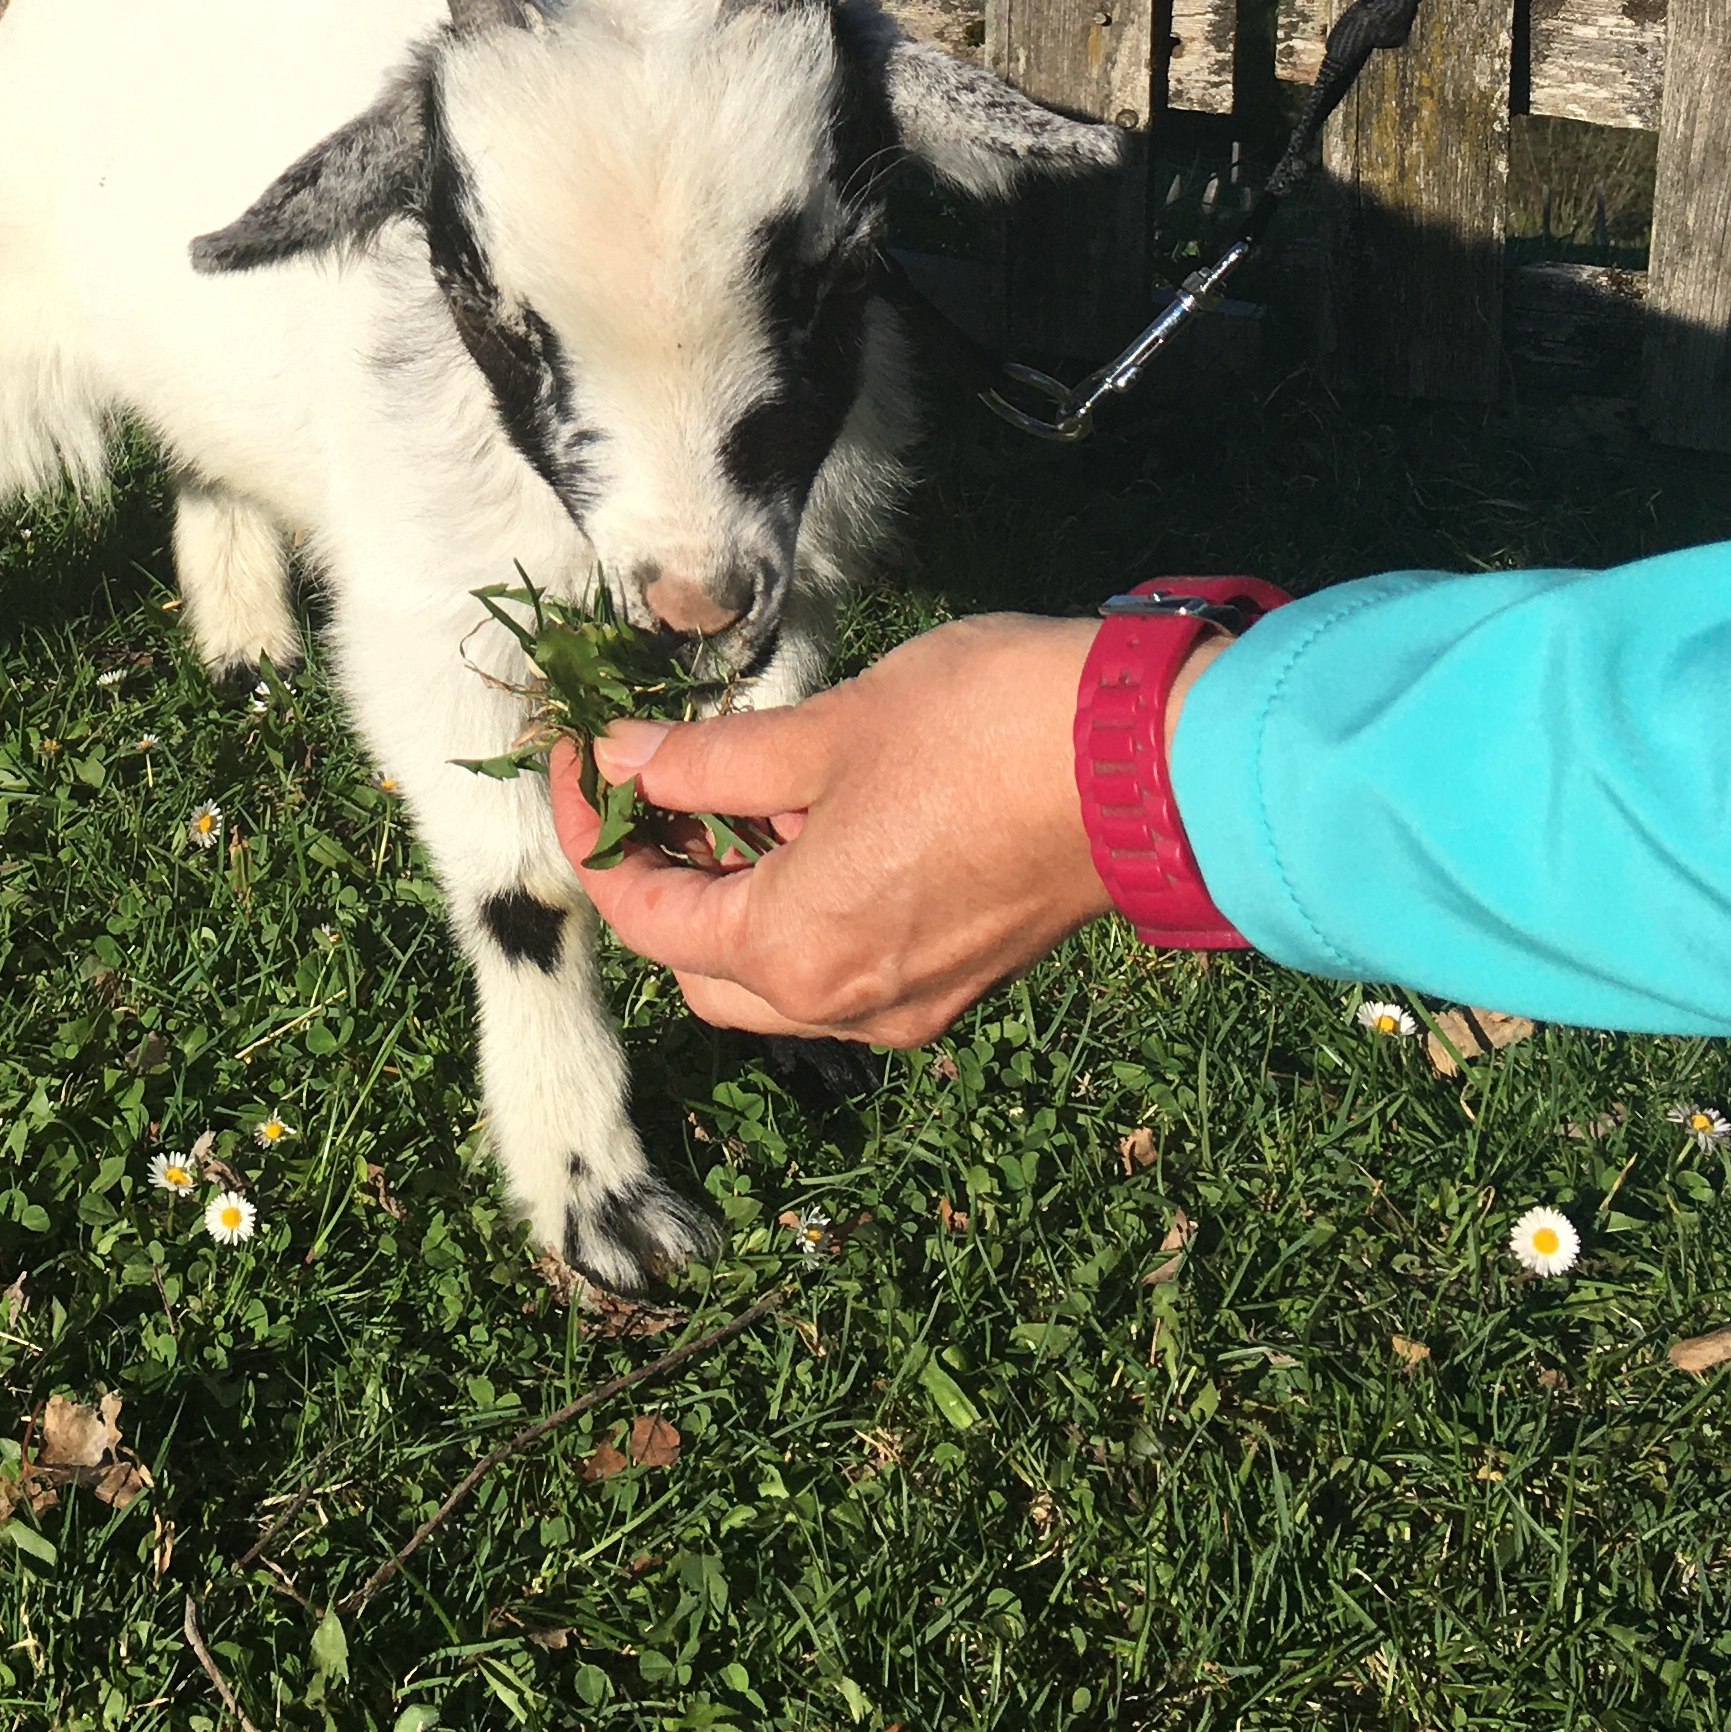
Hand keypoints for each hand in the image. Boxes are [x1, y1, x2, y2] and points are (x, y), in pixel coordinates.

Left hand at [550, 613, 1213, 1047]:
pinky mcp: (956, 975)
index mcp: (792, 949)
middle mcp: (841, 1003)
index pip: (641, 913)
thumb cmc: (983, 732)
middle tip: (643, 776)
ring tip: (720, 782)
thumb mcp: (825, 728)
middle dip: (655, 876)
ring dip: (728, 891)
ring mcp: (908, 1002)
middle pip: (696, 963)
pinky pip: (839, 962)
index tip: (578, 751)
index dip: (590, 830)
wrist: (1152, 765)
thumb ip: (710, 760)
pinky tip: (803, 813)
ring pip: (769, 972)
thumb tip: (623, 761)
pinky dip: (797, 901)